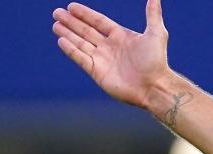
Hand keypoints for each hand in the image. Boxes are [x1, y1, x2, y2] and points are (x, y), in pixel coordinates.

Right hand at [52, 0, 169, 108]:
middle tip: (56, 12)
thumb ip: (153, 14)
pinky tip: (61, 40)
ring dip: (68, 34)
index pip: (99, 22)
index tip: (71, 6)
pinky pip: (81, 58)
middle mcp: (110, 47)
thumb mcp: (157, 34)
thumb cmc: (157, 61)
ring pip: (81, 43)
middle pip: (86, 31)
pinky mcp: (98, 72)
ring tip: (55, 24)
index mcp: (121, 36)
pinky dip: (71, 49)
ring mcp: (103, 60)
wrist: (154, 87)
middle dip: (71, 22)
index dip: (85, 14)